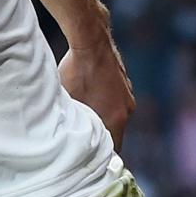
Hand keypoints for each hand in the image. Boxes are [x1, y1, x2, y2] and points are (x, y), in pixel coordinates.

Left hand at [58, 30, 134, 150]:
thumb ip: (74, 123)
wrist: (91, 40)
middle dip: (100, 134)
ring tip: (84, 109)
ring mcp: (127, 94)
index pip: (113, 149)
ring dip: (102, 115)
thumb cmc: (77, 72)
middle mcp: (126, 110)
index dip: (101, 154)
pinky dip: (105, 100)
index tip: (90, 156)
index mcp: (116, 119)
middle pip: (114, 132)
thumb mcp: (70, 103)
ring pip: (115, 114)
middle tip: (83, 133)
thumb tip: (68, 137)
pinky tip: (90, 91)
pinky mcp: (125, 81)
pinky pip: (115, 99)